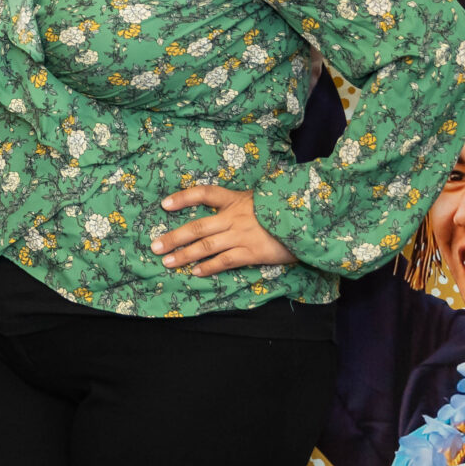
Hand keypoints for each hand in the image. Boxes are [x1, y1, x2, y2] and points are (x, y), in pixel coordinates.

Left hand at [151, 185, 296, 277]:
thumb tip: (226, 210)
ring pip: (206, 246)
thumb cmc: (284, 209)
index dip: (183, 198)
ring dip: (184, 255)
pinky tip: (195, 272)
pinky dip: (208, 267)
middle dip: (174, 237)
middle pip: (197, 226)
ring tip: (168, 262)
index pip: (204, 193)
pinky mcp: (251, 252)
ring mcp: (241, 235)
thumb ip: (243, 204)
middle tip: (155, 246)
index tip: (164, 204)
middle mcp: (234, 216)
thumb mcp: (262, 198)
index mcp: (236, 199)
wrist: (309, 220)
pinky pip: (225, 261)